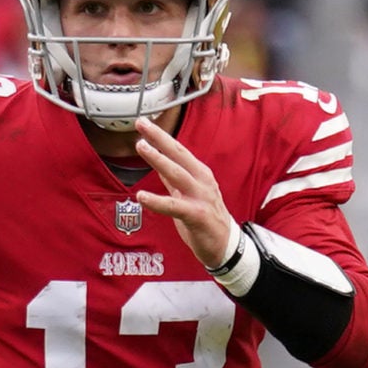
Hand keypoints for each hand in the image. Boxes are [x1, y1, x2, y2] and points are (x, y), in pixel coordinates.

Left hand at [132, 118, 236, 268]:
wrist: (226, 245)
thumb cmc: (206, 220)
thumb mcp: (188, 194)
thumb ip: (173, 181)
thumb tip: (158, 164)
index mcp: (199, 173)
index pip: (178, 150)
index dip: (161, 136)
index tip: (144, 122)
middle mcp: (202, 180)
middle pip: (179, 154)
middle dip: (159, 138)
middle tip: (141, 123)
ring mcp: (201, 197)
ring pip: (177, 174)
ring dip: (158, 159)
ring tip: (141, 147)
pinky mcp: (197, 215)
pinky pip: (174, 206)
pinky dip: (157, 201)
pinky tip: (141, 196)